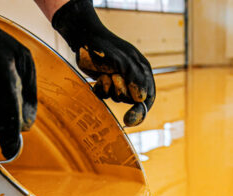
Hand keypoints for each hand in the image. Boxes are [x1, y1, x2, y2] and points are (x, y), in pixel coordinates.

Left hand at [51, 0, 155, 125]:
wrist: (84, 38)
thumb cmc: (106, 47)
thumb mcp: (124, 61)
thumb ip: (135, 79)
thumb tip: (141, 99)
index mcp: (142, 71)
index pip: (148, 96)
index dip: (141, 110)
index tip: (130, 120)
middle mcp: (132, 77)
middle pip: (132, 100)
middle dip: (122, 91)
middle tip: (115, 77)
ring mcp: (118, 81)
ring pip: (118, 98)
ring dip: (111, 89)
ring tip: (106, 73)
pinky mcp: (105, 83)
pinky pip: (105, 96)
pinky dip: (101, 89)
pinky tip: (98, 77)